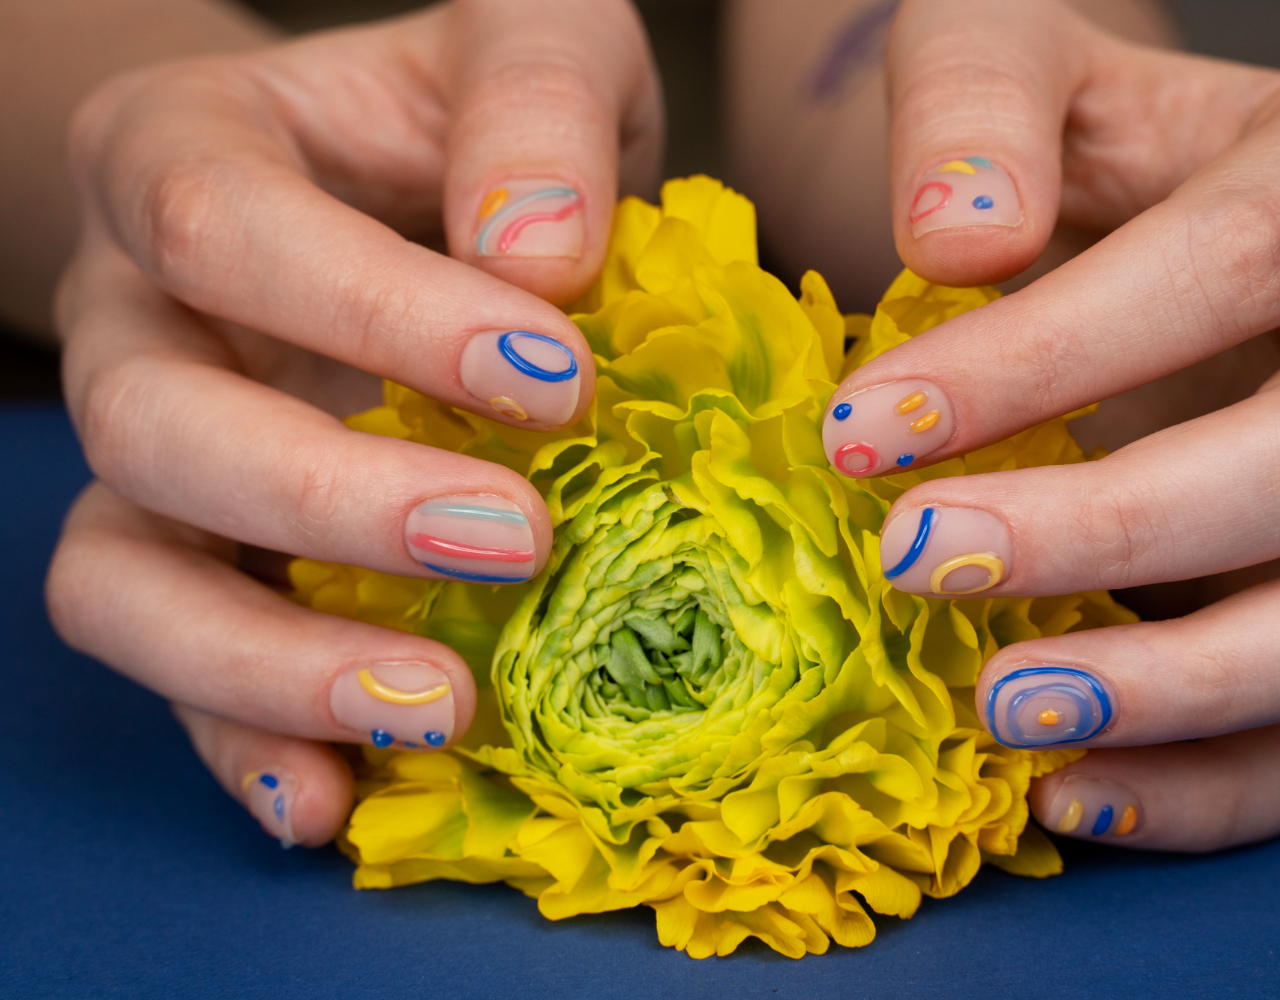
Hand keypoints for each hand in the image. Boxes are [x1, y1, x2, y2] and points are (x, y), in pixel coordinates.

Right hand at [47, 0, 661, 846]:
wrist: (433, 177)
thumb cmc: (481, 114)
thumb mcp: (536, 43)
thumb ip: (537, 111)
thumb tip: (538, 260)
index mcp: (184, 154)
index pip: (221, 230)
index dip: (377, 315)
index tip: (553, 376)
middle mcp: (136, 315)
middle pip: (155, 425)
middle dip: (332, 501)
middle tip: (522, 541)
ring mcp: (152, 456)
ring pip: (122, 577)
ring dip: (266, 660)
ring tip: (437, 704)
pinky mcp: (203, 562)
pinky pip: (176, 670)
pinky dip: (249, 740)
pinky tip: (337, 798)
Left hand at [804, 0, 1279, 848]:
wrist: (1125, 216)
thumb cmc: (1069, 139)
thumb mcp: (1006, 53)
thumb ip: (976, 105)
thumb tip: (958, 239)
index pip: (1242, 261)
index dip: (1054, 356)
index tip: (866, 426)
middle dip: (1117, 528)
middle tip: (916, 562)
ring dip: (1191, 685)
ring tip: (1001, 711)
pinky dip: (1222, 784)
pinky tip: (1070, 789)